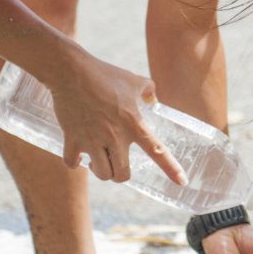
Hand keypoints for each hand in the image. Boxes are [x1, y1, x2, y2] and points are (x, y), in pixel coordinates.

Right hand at [46, 55, 186, 184]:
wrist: (71, 71)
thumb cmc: (104, 74)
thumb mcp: (133, 80)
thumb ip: (148, 90)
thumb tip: (153, 99)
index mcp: (134, 124)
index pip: (158, 151)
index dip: (171, 168)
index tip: (182, 182)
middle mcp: (115, 136)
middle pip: (122, 175)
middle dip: (120, 175)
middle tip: (115, 163)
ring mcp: (92, 139)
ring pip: (101, 173)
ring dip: (100, 170)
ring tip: (96, 160)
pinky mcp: (72, 138)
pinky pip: (72, 162)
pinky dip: (74, 161)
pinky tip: (77, 155)